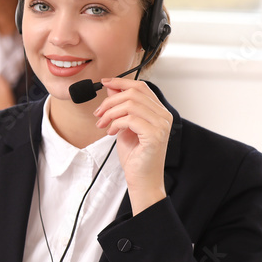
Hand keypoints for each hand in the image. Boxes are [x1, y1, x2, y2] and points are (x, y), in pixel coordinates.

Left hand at [94, 77, 171, 213]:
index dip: (121, 82)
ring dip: (110, 113)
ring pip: (130, 104)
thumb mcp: (124, 126)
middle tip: (98, 113)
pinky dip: (116, 123)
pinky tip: (111, 132)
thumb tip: (111, 89)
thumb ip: (121, 107)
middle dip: (110, 100)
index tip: (104, 82)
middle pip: (134, 93)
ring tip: (102, 124)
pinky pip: (130, 119)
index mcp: (159, 112)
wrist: (141, 179)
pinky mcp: (154, 135)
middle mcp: (163, 116)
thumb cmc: (135, 156)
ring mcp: (161, 125)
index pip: (141, 87)